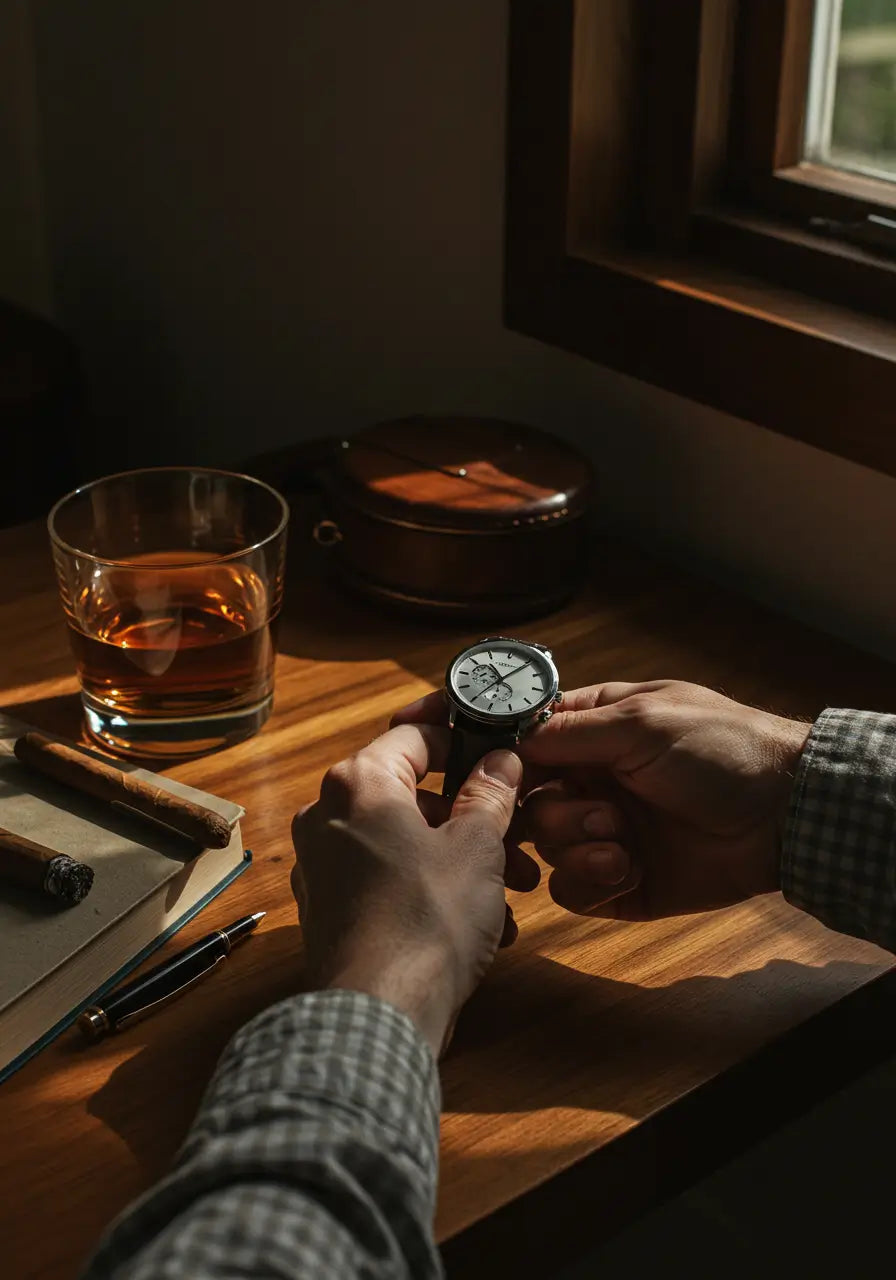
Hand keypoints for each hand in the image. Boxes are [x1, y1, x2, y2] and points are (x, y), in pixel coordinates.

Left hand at [291, 724, 532, 1055]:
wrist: (381, 1014)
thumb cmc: (428, 919)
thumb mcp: (477, 846)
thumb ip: (489, 793)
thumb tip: (499, 761)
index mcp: (359, 784)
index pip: (414, 735)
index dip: (462, 735)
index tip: (496, 744)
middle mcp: (327, 816)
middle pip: (412, 794)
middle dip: (472, 815)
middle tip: (517, 835)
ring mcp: (322, 865)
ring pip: (404, 841)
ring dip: (461, 858)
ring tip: (510, 893)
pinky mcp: (328, 909)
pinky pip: (387, 879)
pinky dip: (431, 888)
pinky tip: (481, 924)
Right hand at [394, 681, 810, 921]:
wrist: (783, 818)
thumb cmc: (720, 748)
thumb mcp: (642, 721)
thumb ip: (568, 732)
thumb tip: (508, 739)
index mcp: (587, 729)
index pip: (509, 729)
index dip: (462, 733)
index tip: (410, 730)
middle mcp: (583, 778)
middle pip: (512, 796)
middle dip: (531, 808)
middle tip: (574, 808)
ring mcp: (596, 830)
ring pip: (539, 845)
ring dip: (577, 842)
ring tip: (624, 836)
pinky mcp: (614, 881)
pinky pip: (570, 888)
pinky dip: (594, 879)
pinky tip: (630, 867)